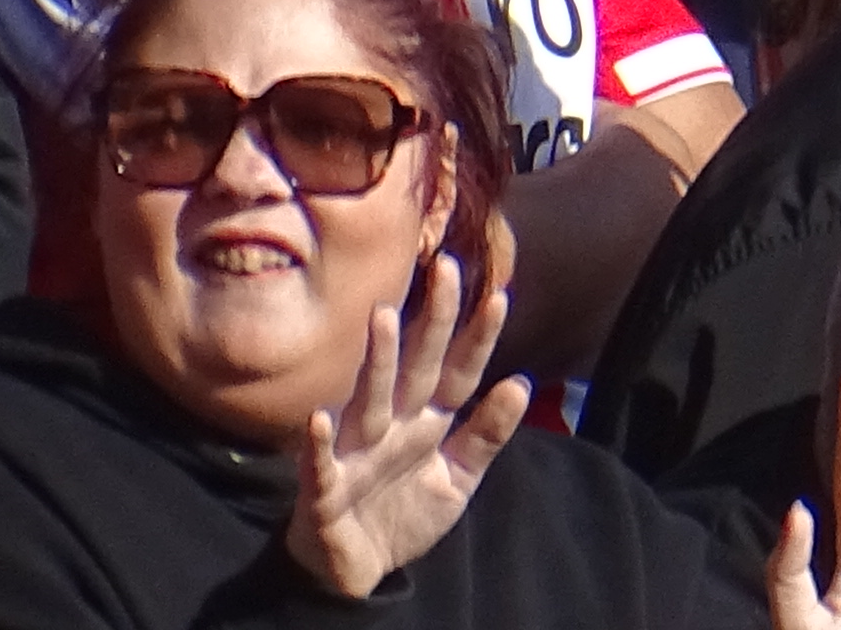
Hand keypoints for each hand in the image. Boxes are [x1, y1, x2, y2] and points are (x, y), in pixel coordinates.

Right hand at [285, 255, 529, 596]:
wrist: (355, 572)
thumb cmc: (404, 514)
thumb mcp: (457, 479)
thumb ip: (486, 435)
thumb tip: (521, 382)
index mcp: (427, 420)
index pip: (458, 372)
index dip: (477, 338)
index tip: (500, 295)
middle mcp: (392, 424)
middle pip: (415, 366)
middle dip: (431, 321)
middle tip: (447, 269)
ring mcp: (356, 451)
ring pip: (368, 399)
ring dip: (376, 361)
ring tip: (383, 317)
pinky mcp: (324, 490)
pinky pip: (321, 463)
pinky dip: (320, 442)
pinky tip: (322, 417)